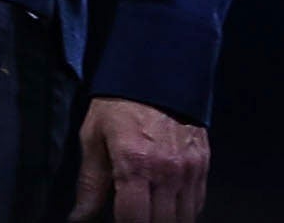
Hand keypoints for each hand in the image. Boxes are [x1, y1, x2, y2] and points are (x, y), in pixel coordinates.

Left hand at [70, 95, 207, 221]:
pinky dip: (183, 211)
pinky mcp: (204, 168)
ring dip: (165, 220)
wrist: (155, 75)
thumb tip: (79, 217)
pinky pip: (197, 205)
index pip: (134, 220)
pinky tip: (165, 205)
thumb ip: (90, 183)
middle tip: (130, 214)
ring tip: (146, 211)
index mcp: (135, 164)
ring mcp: (190, 172)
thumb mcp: (92, 138)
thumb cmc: (116, 105)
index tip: (115, 222)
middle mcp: (167, 173)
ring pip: (185, 219)